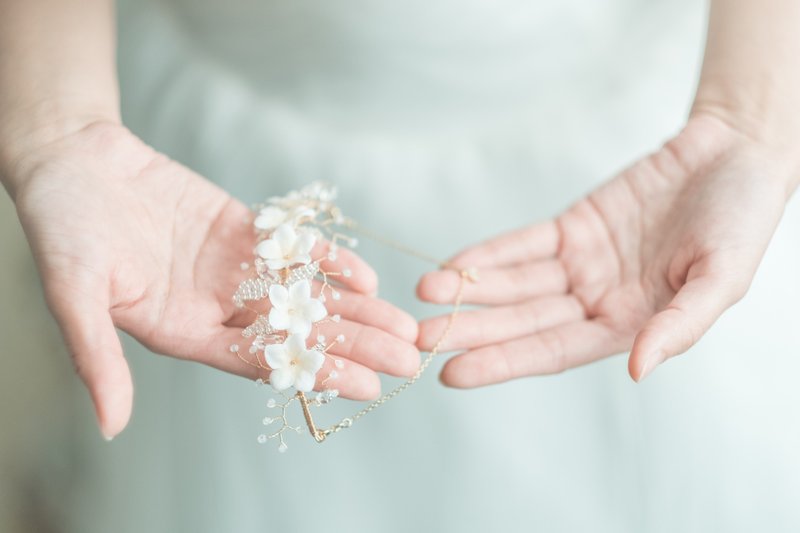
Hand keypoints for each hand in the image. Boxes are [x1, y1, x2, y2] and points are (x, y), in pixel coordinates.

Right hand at [7, 122, 417, 438]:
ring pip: (305, 297)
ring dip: (355, 310)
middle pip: (297, 334)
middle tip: (407, 362)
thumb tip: (109, 426)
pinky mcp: (243, 232)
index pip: (261, 362)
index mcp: (184, 332)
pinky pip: (294, 251)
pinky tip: (366, 277)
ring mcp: (234, 270)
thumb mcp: (72, 291)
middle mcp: (217, 307)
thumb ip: (95, 356)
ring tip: (404, 327)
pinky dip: (329, 263)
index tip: (367, 388)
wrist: (74, 161)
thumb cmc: (62, 226)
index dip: (315, 373)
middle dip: (354, 347)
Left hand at [417, 114, 797, 387]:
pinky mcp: (573, 227)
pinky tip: (454, 265)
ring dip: (470, 291)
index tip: (454, 374)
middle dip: (471, 330)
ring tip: (425, 295)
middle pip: (522, 321)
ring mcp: (582, 264)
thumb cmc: (742, 218)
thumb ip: (678, 326)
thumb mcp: (722, 277)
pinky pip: (523, 244)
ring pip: (515, 284)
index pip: (553, 351)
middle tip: (419, 340)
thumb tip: (636, 370)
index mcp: (630, 324)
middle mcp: (597, 300)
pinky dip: (490, 255)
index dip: (503, 362)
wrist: (735, 151)